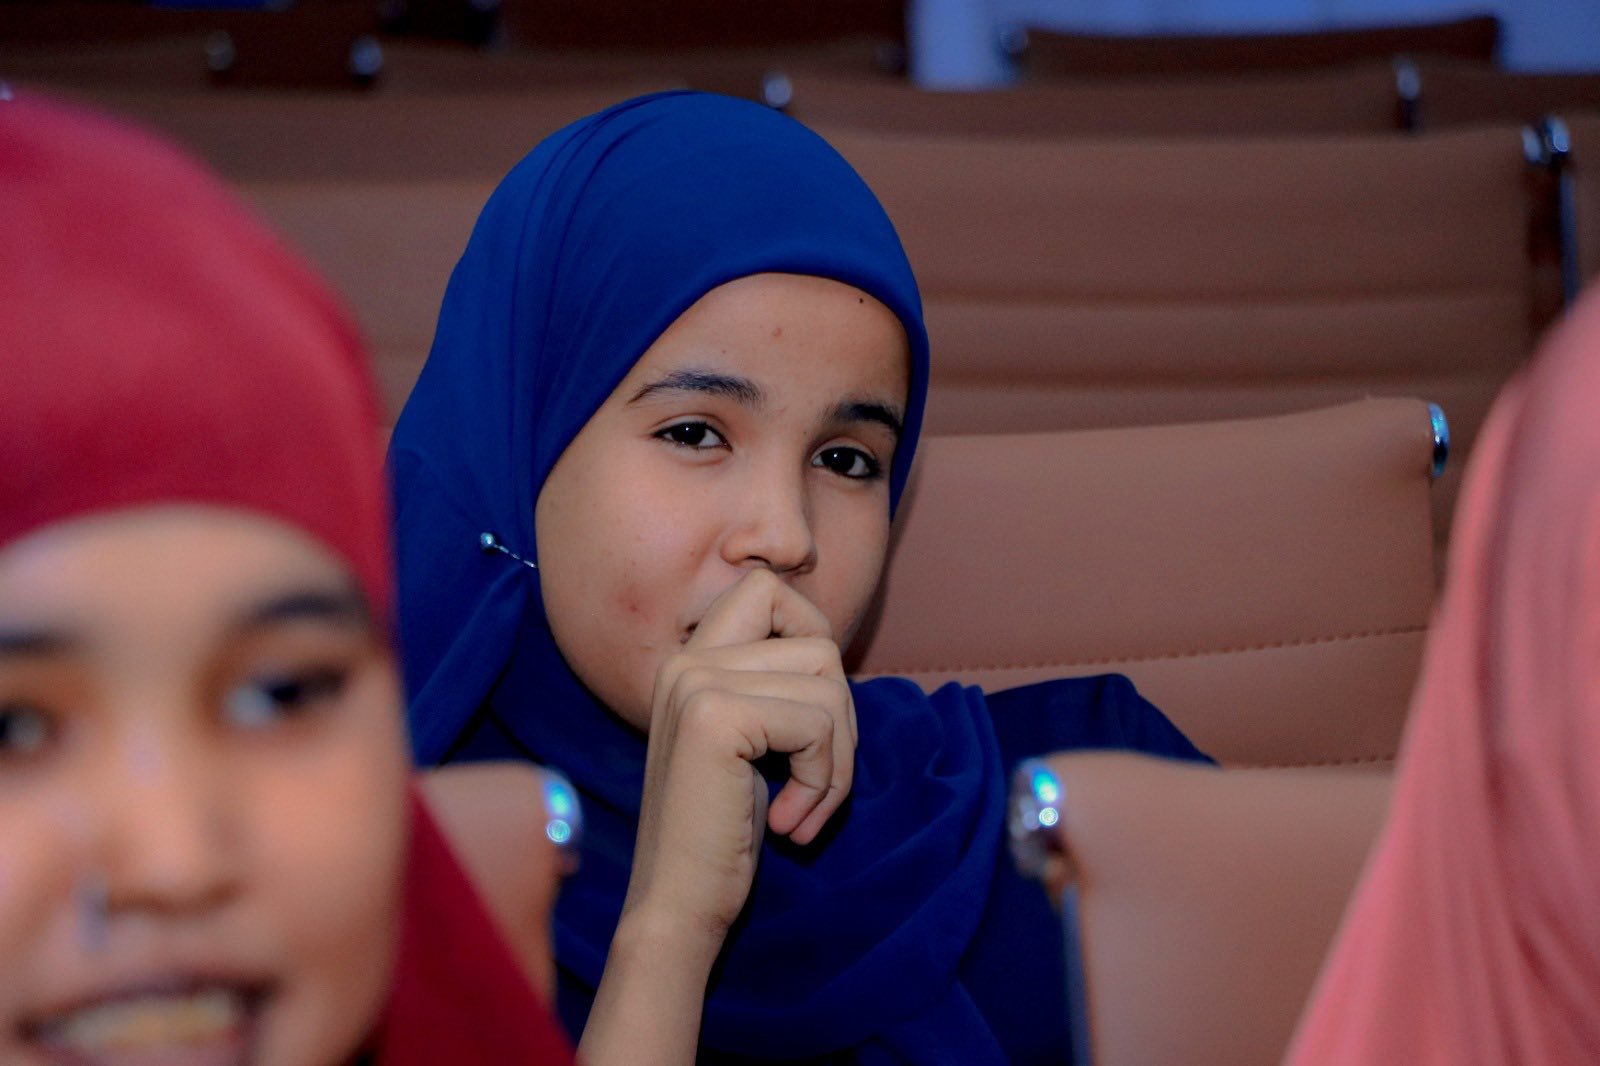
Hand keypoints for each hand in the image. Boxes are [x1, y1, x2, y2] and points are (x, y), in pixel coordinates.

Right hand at [625, 568, 856, 954]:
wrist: (677, 905)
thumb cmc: (722, 833)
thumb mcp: (753, 743)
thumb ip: (775, 687)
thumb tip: (832, 653)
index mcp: (689, 659)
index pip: (768, 587)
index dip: (811, 633)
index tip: (810, 713)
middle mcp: (686, 660)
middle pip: (817, 643)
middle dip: (840, 719)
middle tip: (816, 782)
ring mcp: (696, 682)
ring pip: (829, 684)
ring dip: (837, 761)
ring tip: (802, 808)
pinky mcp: (715, 717)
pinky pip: (818, 723)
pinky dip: (824, 781)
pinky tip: (787, 823)